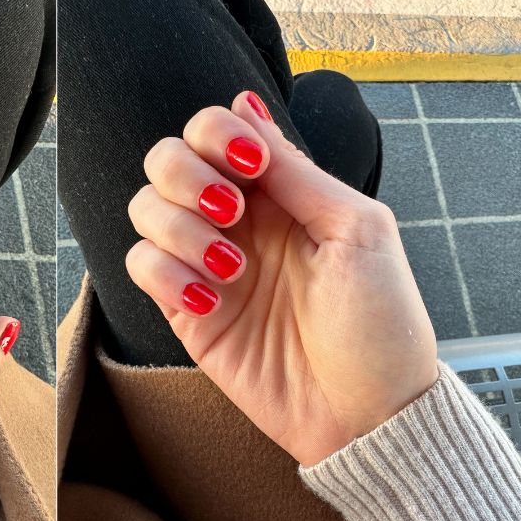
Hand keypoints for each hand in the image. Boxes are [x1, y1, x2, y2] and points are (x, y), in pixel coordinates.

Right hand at [126, 91, 438, 466]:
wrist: (368, 415)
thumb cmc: (380, 324)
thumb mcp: (357, 230)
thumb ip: (295, 170)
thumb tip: (247, 104)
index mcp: (281, 193)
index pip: (216, 132)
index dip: (216, 135)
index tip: (249, 167)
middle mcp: (236, 220)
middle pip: (166, 160)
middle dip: (185, 175)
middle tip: (227, 211)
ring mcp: (204, 263)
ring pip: (143, 209)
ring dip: (178, 229)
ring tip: (229, 267)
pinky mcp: (184, 310)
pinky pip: (140, 267)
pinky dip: (165, 274)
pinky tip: (210, 299)